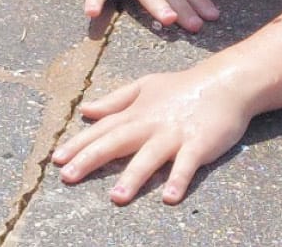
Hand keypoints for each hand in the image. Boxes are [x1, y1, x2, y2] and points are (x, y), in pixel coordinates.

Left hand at [51, 66, 253, 204]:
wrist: (225, 83)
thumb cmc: (182, 88)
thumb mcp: (145, 86)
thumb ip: (115, 101)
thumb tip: (86, 110)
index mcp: (136, 113)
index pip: (102, 130)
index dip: (78, 144)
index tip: (56, 160)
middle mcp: (150, 124)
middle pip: (116, 142)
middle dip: (90, 160)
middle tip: (68, 177)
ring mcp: (174, 135)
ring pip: (149, 157)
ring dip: (133, 177)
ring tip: (116, 198)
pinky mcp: (199, 144)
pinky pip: (188, 164)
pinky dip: (179, 179)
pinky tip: (169, 197)